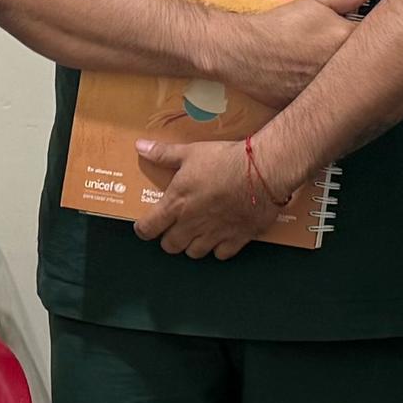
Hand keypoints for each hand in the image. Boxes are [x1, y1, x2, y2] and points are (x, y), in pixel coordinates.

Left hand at [132, 133, 308, 259]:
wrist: (262, 171)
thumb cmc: (225, 160)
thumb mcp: (190, 152)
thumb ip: (163, 154)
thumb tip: (140, 147)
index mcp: (176, 204)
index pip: (148, 229)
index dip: (143, 230)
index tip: (145, 226)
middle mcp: (192, 224)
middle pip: (170, 246)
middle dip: (169, 239)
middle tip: (174, 228)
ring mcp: (214, 234)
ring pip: (194, 253)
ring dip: (192, 245)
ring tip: (197, 233)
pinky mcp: (237, 239)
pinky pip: (221, 255)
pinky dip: (219, 249)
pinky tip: (221, 237)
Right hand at [197, 0, 378, 108]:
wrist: (242, 52)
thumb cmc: (277, 27)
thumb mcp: (315, 4)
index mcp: (348, 41)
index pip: (380, 39)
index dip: (382, 37)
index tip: (381, 34)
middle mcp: (342, 69)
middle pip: (368, 66)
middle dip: (367, 59)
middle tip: (356, 52)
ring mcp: (327, 90)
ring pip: (349, 86)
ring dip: (348, 78)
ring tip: (333, 68)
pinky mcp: (311, 105)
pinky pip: (328, 101)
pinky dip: (328, 94)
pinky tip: (318, 85)